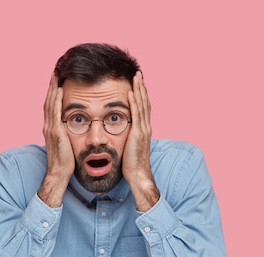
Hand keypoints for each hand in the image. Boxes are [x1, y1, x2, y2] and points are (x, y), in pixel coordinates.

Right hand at [37, 76, 73, 207]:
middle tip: (55, 72)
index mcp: (52, 129)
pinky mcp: (55, 132)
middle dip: (52, 86)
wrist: (59, 174)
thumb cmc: (66, 162)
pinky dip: (56, 100)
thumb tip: (76, 130)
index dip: (54, 93)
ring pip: (50, 104)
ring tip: (56, 76)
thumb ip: (69, 135)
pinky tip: (60, 90)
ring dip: (53, 89)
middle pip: (49, 101)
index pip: (52, 106)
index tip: (58, 81)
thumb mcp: (67, 145)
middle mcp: (49, 126)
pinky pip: (55, 112)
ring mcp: (50, 128)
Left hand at [123, 71, 159, 210]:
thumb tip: (118, 133)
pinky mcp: (138, 134)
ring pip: (143, 105)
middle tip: (138, 74)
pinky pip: (137, 114)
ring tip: (136, 77)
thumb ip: (126, 137)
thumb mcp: (128, 147)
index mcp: (143, 130)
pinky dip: (134, 102)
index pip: (143, 108)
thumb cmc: (130, 165)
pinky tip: (131, 92)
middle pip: (145, 102)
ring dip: (139, 90)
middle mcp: (145, 127)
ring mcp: (143, 130)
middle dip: (141, 87)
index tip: (136, 83)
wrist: (137, 175)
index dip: (141, 94)